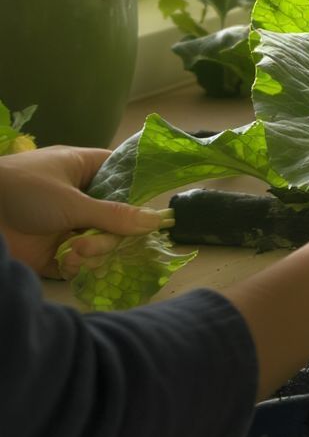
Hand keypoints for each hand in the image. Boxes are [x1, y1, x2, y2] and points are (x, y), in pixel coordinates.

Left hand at [0, 146, 164, 276]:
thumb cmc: (23, 191)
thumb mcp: (72, 201)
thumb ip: (115, 215)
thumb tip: (157, 220)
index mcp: (85, 171)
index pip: (124, 179)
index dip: (138, 196)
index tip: (148, 217)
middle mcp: (79, 198)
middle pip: (116, 219)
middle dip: (109, 236)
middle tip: (94, 244)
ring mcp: (65, 225)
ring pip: (99, 243)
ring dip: (93, 252)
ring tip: (74, 254)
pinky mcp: (50, 252)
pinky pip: (78, 262)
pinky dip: (77, 266)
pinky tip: (66, 263)